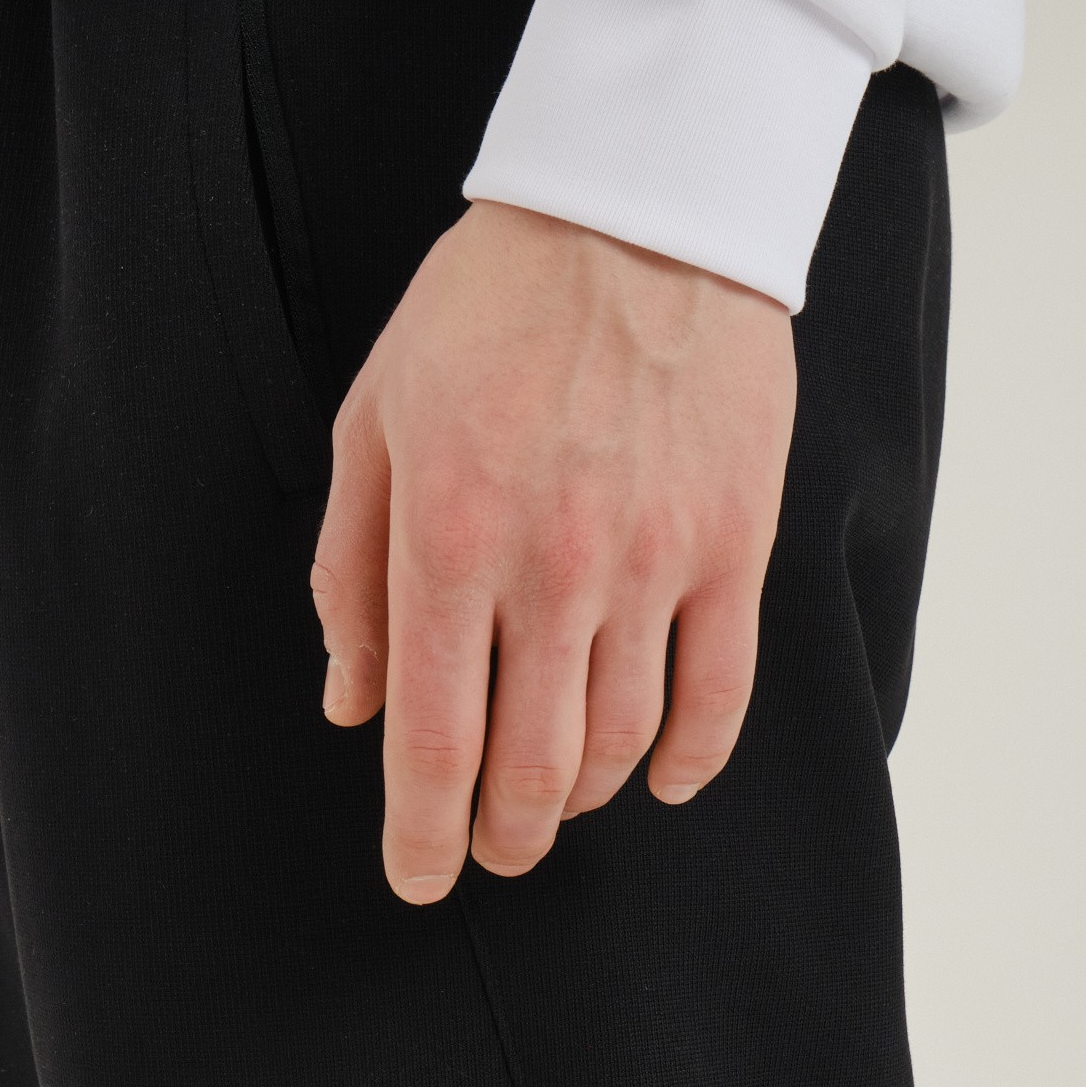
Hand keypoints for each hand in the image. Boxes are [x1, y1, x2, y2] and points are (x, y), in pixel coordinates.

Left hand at [311, 199, 794, 903]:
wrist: (640, 206)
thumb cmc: (487, 308)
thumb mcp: (375, 421)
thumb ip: (353, 573)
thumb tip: (352, 703)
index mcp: (448, 540)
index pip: (433, 741)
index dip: (422, 834)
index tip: (419, 880)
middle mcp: (553, 568)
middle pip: (532, 767)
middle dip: (504, 835)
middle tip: (492, 849)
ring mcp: (654, 561)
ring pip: (623, 745)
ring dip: (586, 799)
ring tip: (560, 802)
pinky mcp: (733, 544)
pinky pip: (720, 693)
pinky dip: (692, 760)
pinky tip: (665, 781)